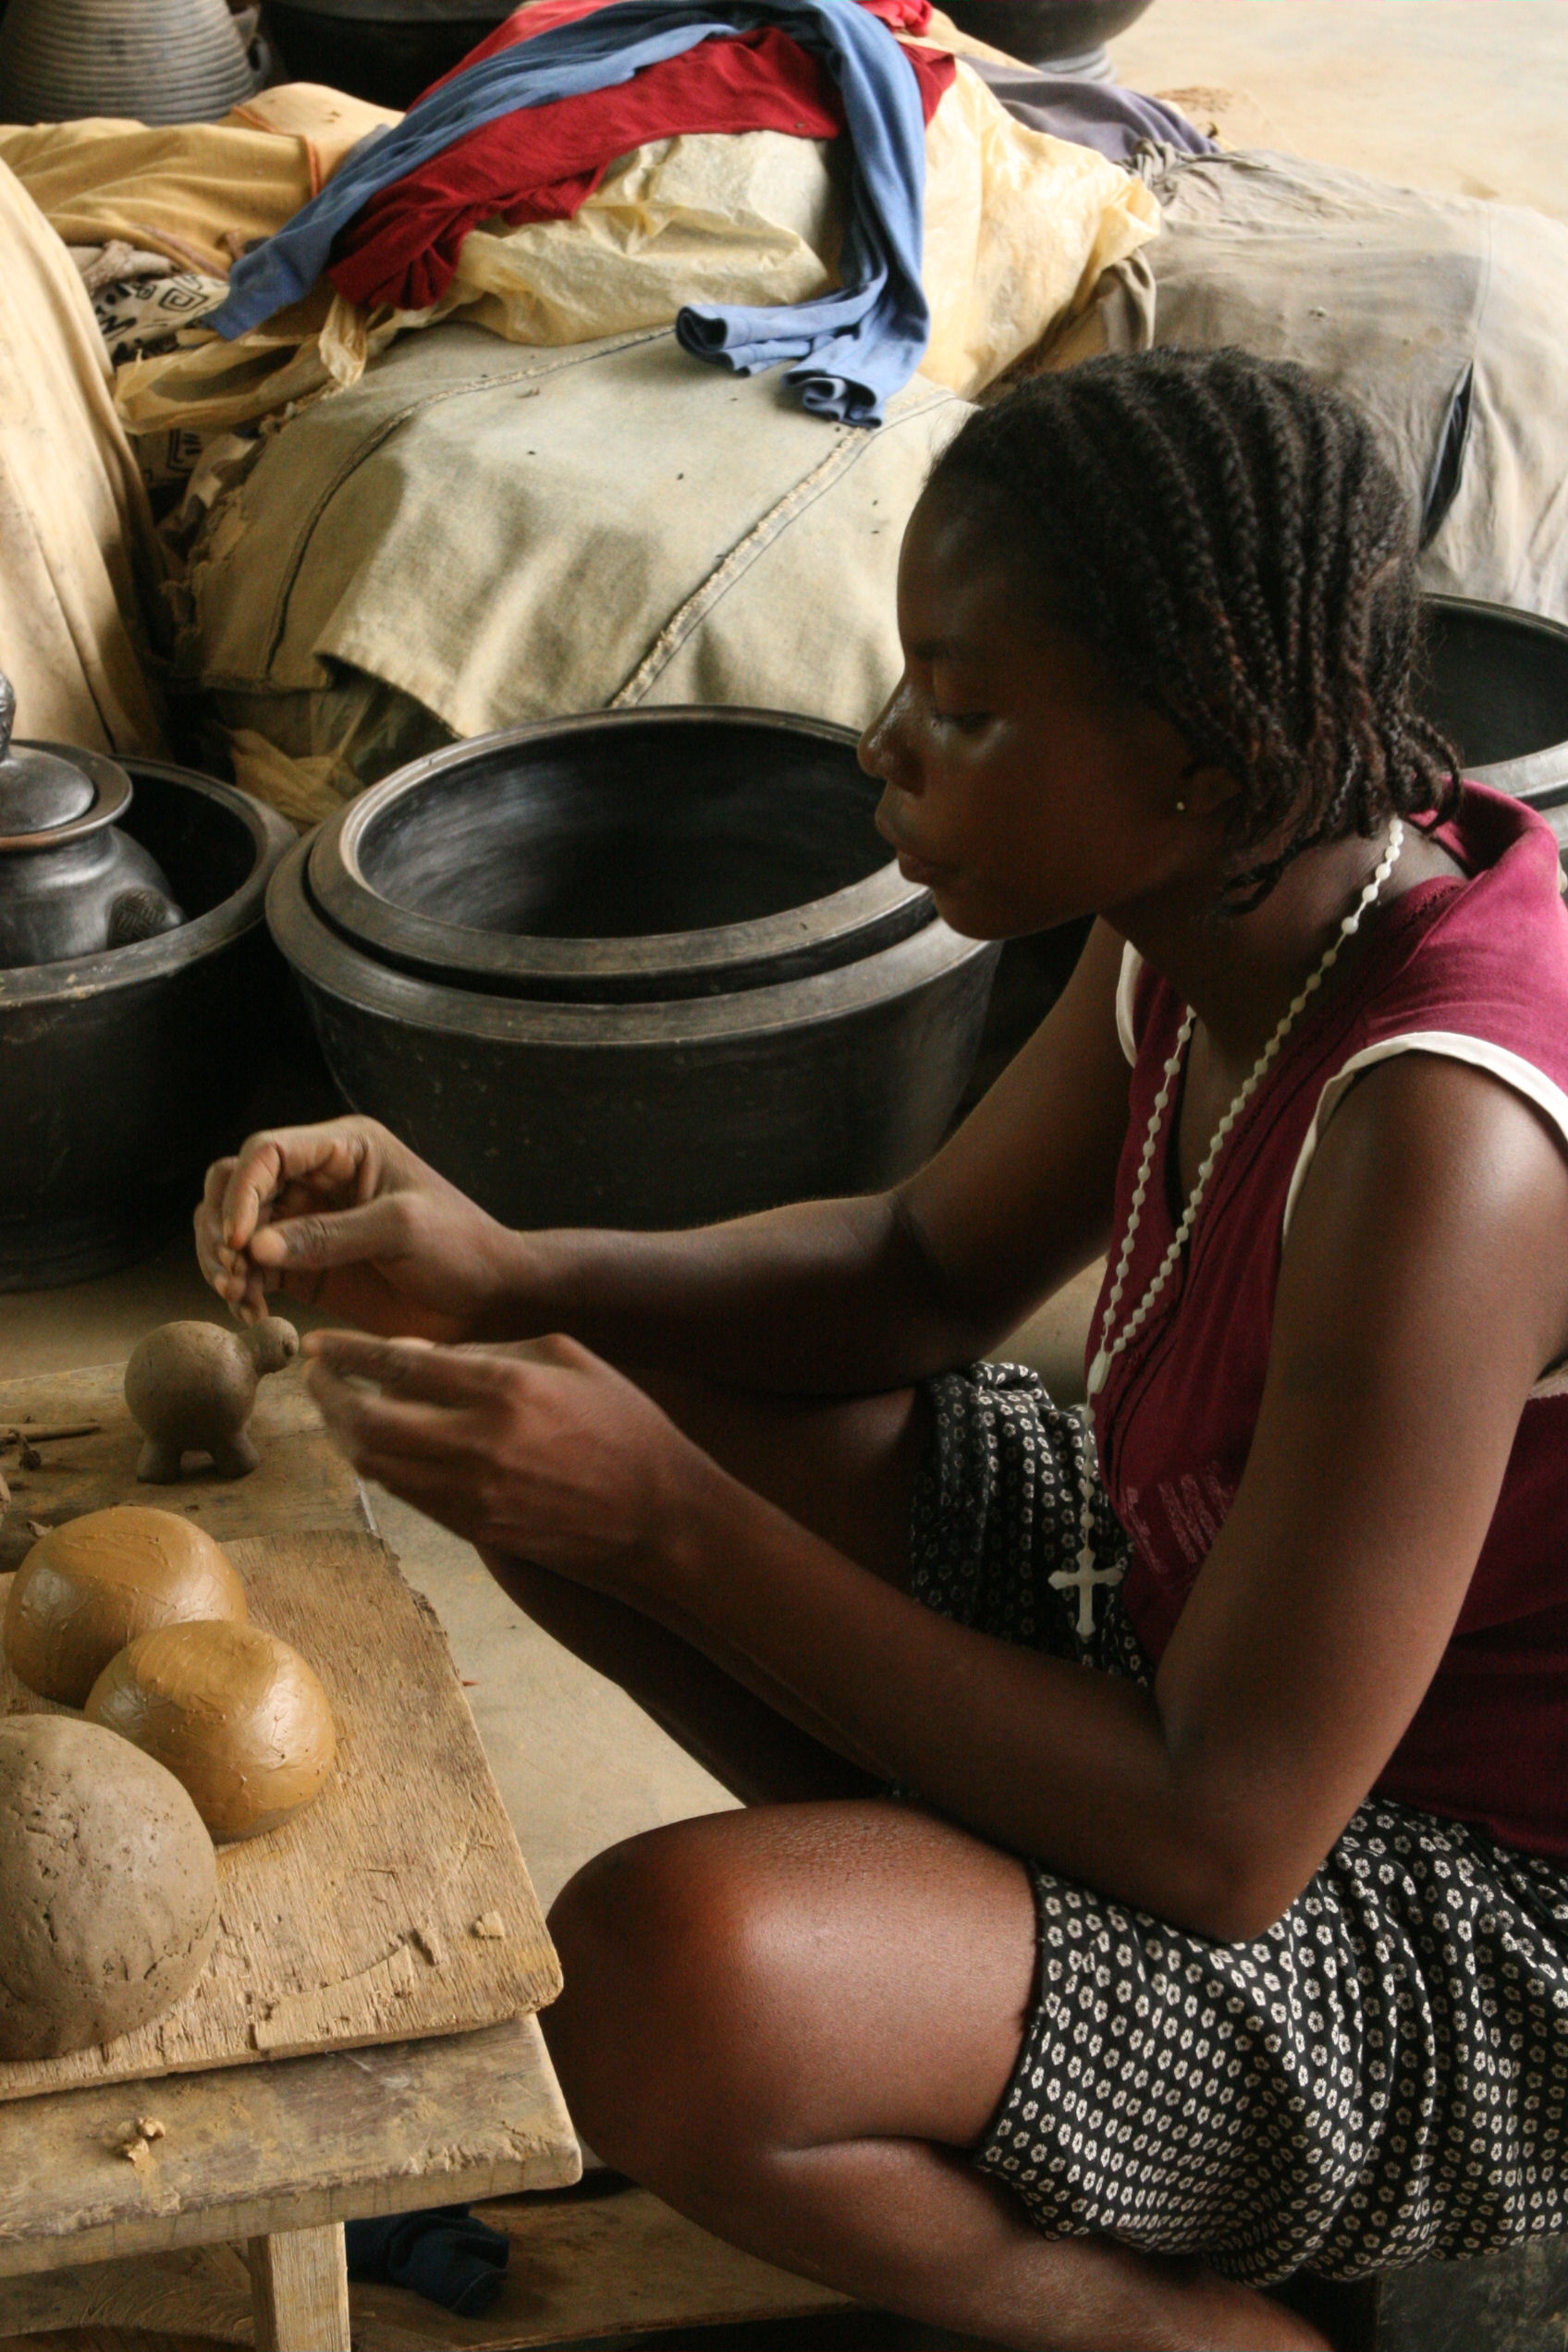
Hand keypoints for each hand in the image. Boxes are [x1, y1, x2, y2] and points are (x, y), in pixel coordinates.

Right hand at [195, 1117, 514, 1341]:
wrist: (490, 1298)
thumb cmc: (462, 1248)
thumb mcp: (402, 1230)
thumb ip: (331, 1235)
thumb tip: (254, 1246)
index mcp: (345, 1148)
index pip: (266, 1152)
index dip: (241, 1191)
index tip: (239, 1241)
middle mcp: (318, 1178)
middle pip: (235, 1184)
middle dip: (221, 1225)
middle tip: (232, 1272)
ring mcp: (307, 1222)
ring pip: (234, 1227)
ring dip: (223, 1260)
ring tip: (239, 1297)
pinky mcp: (304, 1266)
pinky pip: (252, 1268)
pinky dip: (240, 1288)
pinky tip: (252, 1314)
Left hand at [303, 1329, 705, 1593]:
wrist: (658, 1512)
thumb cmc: (620, 1422)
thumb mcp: (566, 1358)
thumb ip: (488, 1350)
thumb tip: (413, 1355)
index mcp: (506, 1387)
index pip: (398, 1364)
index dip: (348, 1353)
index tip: (320, 1344)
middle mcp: (480, 1442)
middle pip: (369, 1418)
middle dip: (329, 1396)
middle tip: (315, 1377)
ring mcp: (473, 1492)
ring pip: (375, 1463)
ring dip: (343, 1434)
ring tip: (335, 1411)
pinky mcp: (473, 1527)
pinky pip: (402, 1493)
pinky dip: (376, 1466)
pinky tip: (374, 1445)